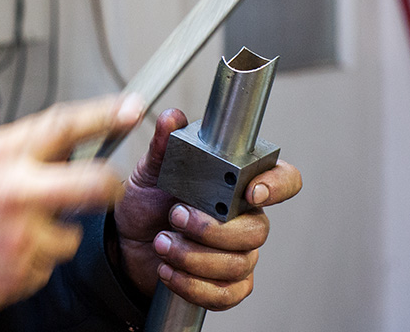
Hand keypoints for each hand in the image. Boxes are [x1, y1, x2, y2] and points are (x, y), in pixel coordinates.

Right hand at [0, 95, 143, 327]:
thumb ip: (1, 152)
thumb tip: (32, 149)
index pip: (63, 126)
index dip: (104, 114)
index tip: (130, 109)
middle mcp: (17, 192)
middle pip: (95, 183)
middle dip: (108, 185)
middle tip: (107, 188)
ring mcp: (21, 237)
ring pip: (69, 236)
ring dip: (51, 236)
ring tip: (11, 235)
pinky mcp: (18, 275)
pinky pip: (43, 269)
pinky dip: (29, 264)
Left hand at [113, 109, 302, 309]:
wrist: (127, 243)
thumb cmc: (148, 203)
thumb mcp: (150, 170)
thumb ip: (163, 146)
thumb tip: (171, 117)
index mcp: (235, 185)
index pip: (282, 180)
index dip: (277, 186)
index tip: (251, 192)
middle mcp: (244, 219)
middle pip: (257, 230)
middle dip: (213, 229)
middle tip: (175, 218)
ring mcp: (238, 255)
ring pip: (239, 263)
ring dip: (194, 257)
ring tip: (162, 243)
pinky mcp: (226, 285)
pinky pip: (226, 293)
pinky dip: (193, 284)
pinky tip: (168, 270)